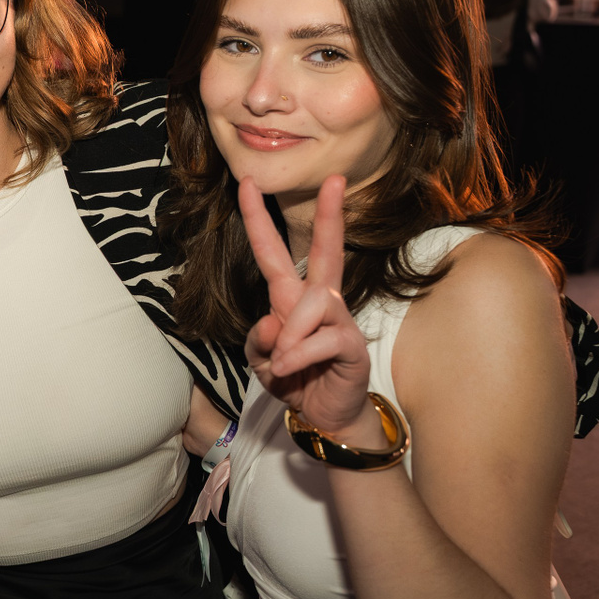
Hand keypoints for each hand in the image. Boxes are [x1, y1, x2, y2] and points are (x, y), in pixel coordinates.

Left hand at [239, 175, 378, 440]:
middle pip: (326, 251)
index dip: (257, 220)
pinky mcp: (352, 345)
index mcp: (290, 299)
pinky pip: (324, 338)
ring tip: (281, 363)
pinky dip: (299, 355)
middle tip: (334, 181)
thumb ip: (258, 340)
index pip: (274, 252)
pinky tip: (291, 371)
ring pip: (314, 304)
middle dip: (329, 215)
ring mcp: (339, 321)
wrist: (323, 417)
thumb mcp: (261, 360)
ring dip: (289, 335)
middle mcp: (318, 302)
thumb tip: (271, 323)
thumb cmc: (295, 380)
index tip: (246, 183)